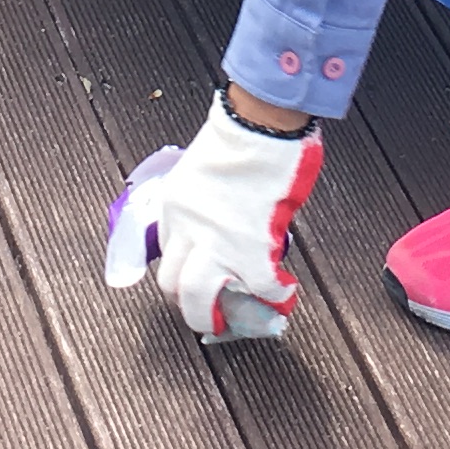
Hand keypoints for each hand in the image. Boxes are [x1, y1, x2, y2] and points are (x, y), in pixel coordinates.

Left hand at [101, 96, 322, 340]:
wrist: (259, 126)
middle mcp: (187, 229)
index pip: (166, 255)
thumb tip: (219, 227)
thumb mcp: (197, 172)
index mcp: (173, 207)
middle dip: (188, 307)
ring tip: (235, 321)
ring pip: (198, 298)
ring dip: (214, 316)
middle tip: (207, 316)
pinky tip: (283, 293)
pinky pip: (260, 287)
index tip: (194, 281)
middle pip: (172, 285)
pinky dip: (274, 295)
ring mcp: (216, 242)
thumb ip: (200, 205)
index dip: (180, 274)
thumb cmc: (238, 137)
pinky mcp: (251, 249)